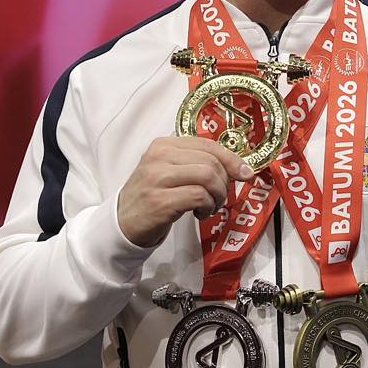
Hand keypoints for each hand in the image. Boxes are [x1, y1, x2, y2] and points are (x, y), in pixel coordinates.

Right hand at [117, 137, 253, 248]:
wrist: (122, 222)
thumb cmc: (152, 196)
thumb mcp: (169, 171)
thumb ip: (196, 163)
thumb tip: (237, 166)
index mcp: (163, 145)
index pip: (207, 144)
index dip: (232, 159)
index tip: (245, 173)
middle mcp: (159, 157)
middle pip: (211, 161)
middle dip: (225, 182)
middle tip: (220, 197)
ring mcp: (157, 178)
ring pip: (207, 177)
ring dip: (218, 196)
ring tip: (211, 207)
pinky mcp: (160, 201)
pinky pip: (199, 197)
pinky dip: (208, 206)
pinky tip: (200, 213)